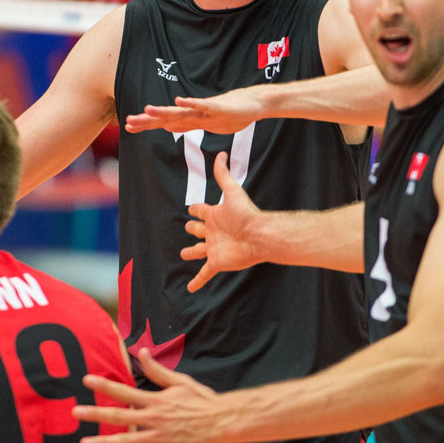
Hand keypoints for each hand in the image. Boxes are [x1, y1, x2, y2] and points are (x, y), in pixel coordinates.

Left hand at [73, 349, 229, 442]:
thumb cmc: (202, 400)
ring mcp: (159, 437)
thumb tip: (142, 353)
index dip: (105, 386)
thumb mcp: (180, 382)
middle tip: (75, 412)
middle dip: (96, 413)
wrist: (223, 421)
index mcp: (155, 400)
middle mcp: (153, 418)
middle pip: (119, 415)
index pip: (125, 392)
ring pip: (127, 440)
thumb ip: (158, 371)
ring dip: (104, 442)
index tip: (86, 380)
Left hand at [124, 87, 264, 133]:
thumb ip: (187, 125)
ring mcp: (206, 109)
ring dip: (164, 111)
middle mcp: (194, 112)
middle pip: (167, 118)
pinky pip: (202, 105)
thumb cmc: (232, 113)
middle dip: (148, 120)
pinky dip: (191, 103)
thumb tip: (168, 128)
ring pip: (182, 112)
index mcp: (191, 118)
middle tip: (128, 123)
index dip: (146, 124)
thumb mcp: (206, 124)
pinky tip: (179, 100)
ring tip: (147, 110)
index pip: (164, 123)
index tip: (128, 127)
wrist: (255, 103)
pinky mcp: (218, 107)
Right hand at [180, 152, 262, 291]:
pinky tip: (191, 289)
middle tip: (189, 228)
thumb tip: (221, 153)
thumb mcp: (231, 191)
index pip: (200, 211)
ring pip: (198, 251)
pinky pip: (204, 273)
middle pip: (197, 230)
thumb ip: (224, 174)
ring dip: (191, 253)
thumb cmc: (246, 213)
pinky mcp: (217, 262)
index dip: (195, 209)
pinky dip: (197, 281)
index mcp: (214, 215)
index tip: (192, 208)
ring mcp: (214, 248)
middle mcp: (213, 231)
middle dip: (192, 228)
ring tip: (185, 254)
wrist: (258, 235)